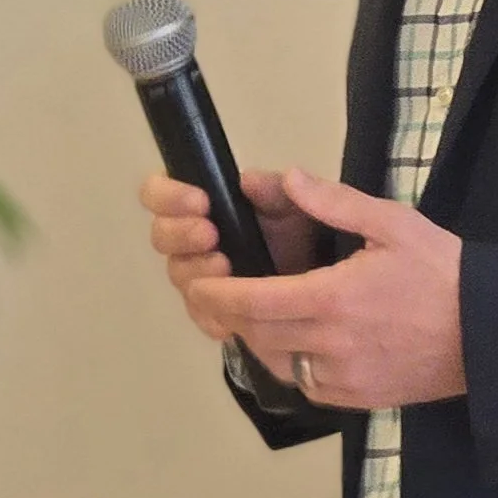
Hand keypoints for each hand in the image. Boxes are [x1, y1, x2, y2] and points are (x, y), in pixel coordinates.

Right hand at [139, 166, 318, 336]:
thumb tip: (247, 180)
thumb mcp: (298, 201)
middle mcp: (195, 238)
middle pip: (162, 236)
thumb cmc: (313, 229)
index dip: (169, 196)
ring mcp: (204, 276)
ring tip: (224, 266)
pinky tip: (230, 315)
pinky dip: (212, 316)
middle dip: (180, 234)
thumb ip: (274, 189)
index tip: (200, 201)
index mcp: (206, 203)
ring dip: (195, 272)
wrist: (337, 275)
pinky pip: (203, 317)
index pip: (161, 193)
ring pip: (180, 277)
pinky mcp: (220, 311)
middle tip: (209, 234)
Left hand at [184, 166, 464, 407]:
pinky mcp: (356, 400)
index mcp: (335, 299)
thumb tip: (288, 179)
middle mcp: (331, 346)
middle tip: (221, 292)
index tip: (199, 283)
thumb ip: (334, 203)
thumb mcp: (393, 223)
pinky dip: (290, 362)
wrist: (490, 333)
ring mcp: (343, 379)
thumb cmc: (443, 271)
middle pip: (256, 335)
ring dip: (258, 339)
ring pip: (276, 363)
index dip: (218, 294)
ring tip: (257, 311)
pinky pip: (304, 384)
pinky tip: (297, 340)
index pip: (254, 302)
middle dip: (231, 314)